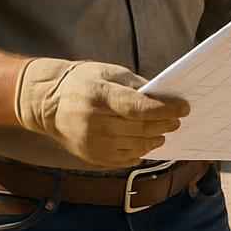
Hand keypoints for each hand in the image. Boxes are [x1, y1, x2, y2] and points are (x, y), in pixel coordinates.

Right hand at [14, 58, 190, 167]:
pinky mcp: (90, 156)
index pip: (138, 107)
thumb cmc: (84, 82)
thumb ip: (137, 86)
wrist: (46, 103)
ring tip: (163, 131)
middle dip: (164, 124)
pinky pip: (124, 158)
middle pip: (140, 128)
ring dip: (155, 139)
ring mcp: (91, 143)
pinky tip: (146, 142)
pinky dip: (140, 151)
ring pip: (135, 146)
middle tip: (177, 120)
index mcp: (98, 95)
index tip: (184, 108)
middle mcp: (93, 122)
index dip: (165, 109)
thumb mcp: (109, 72)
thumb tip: (166, 99)